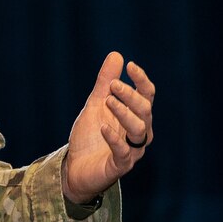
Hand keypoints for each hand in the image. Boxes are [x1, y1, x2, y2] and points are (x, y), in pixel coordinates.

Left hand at [62, 52, 155, 204]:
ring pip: (139, 130)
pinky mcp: (120, 166)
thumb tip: (116, 54)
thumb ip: (105, 82)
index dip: (141, 80)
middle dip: (130, 96)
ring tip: (108, 101)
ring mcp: (132, 151)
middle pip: (145, 111)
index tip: (130, 66)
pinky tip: (103, 128)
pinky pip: (124, 152)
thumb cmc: (90, 136)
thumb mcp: (96, 104)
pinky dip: (114, 139)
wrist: (75, 167)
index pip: (147, 95)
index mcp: (136, 116)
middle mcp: (139, 132)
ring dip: (124, 113)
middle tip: (113, 85)